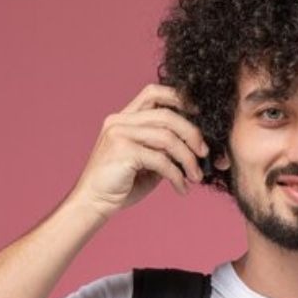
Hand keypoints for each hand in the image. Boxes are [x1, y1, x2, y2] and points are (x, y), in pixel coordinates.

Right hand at [67, 84, 208, 220]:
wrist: (93, 204)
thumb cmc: (121, 184)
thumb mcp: (147, 161)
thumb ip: (165, 148)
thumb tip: (198, 145)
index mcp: (124, 118)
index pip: (153, 93)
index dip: (179, 98)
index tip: (200, 114)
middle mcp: (119, 121)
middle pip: (167, 114)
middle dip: (192, 133)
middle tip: (205, 153)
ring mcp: (119, 134)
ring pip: (167, 137)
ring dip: (188, 158)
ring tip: (196, 176)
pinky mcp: (122, 151)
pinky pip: (161, 160)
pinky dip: (177, 175)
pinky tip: (181, 188)